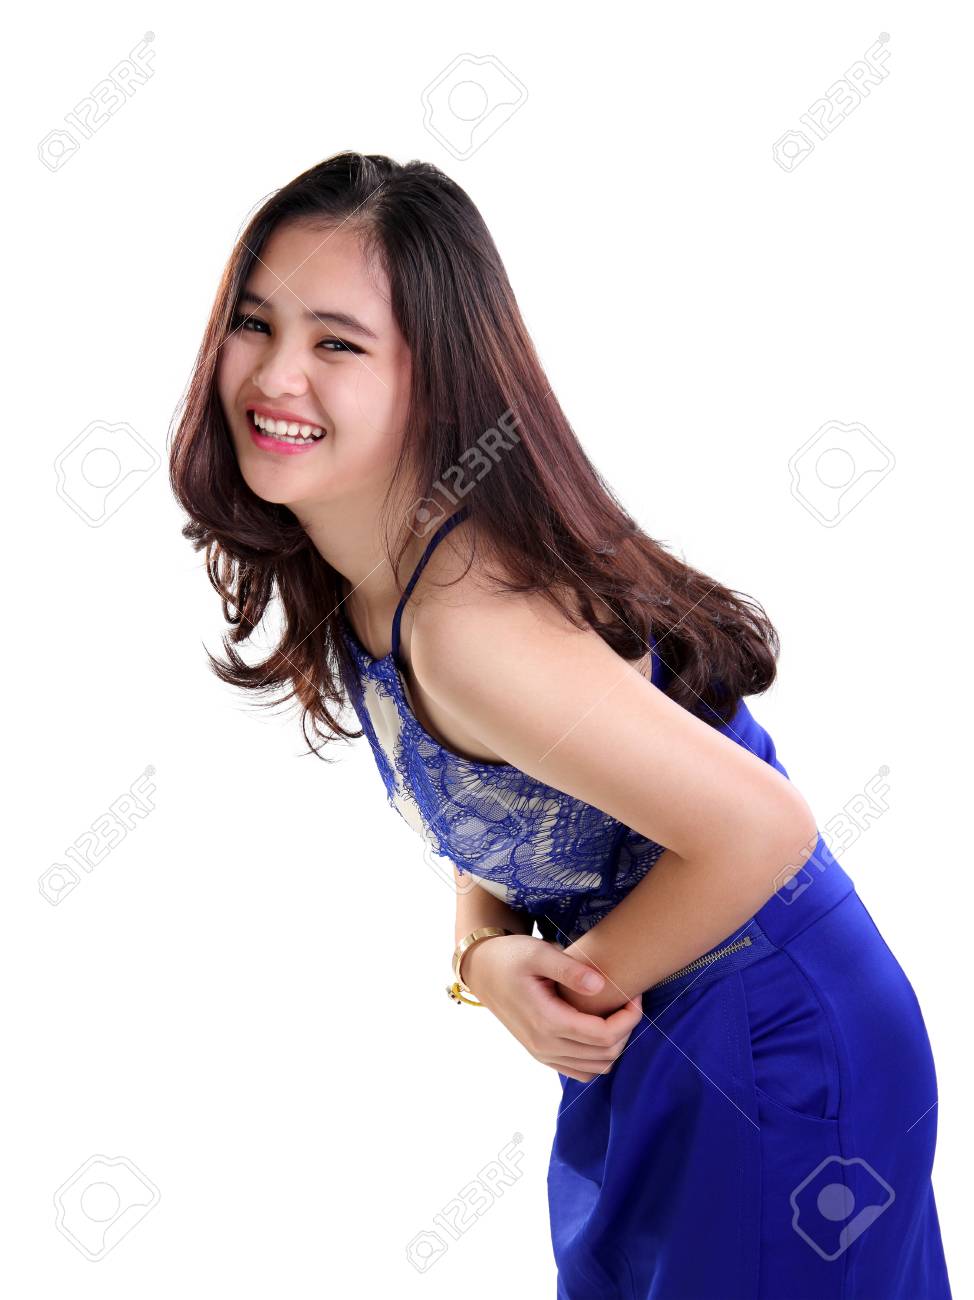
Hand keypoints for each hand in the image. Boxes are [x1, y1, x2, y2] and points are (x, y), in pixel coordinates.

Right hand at [461, 934, 643, 1082]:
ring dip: (615, 1044)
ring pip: (597, 1068)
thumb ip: (570, 969)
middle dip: (627, 1028)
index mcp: (547, 1022)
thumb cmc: (511, 956)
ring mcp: (543, 1054)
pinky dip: (598, 1056)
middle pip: (606, 1054)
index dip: (629, 1017)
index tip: (634, 993)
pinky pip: (581, 1070)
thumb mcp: (539, 952)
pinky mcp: (542, 1055)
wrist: (483, 970)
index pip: (605, 1035)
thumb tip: (601, 986)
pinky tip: (599, 1028)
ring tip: (616, 1013)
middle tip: (628, 999)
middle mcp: (545, 1046)